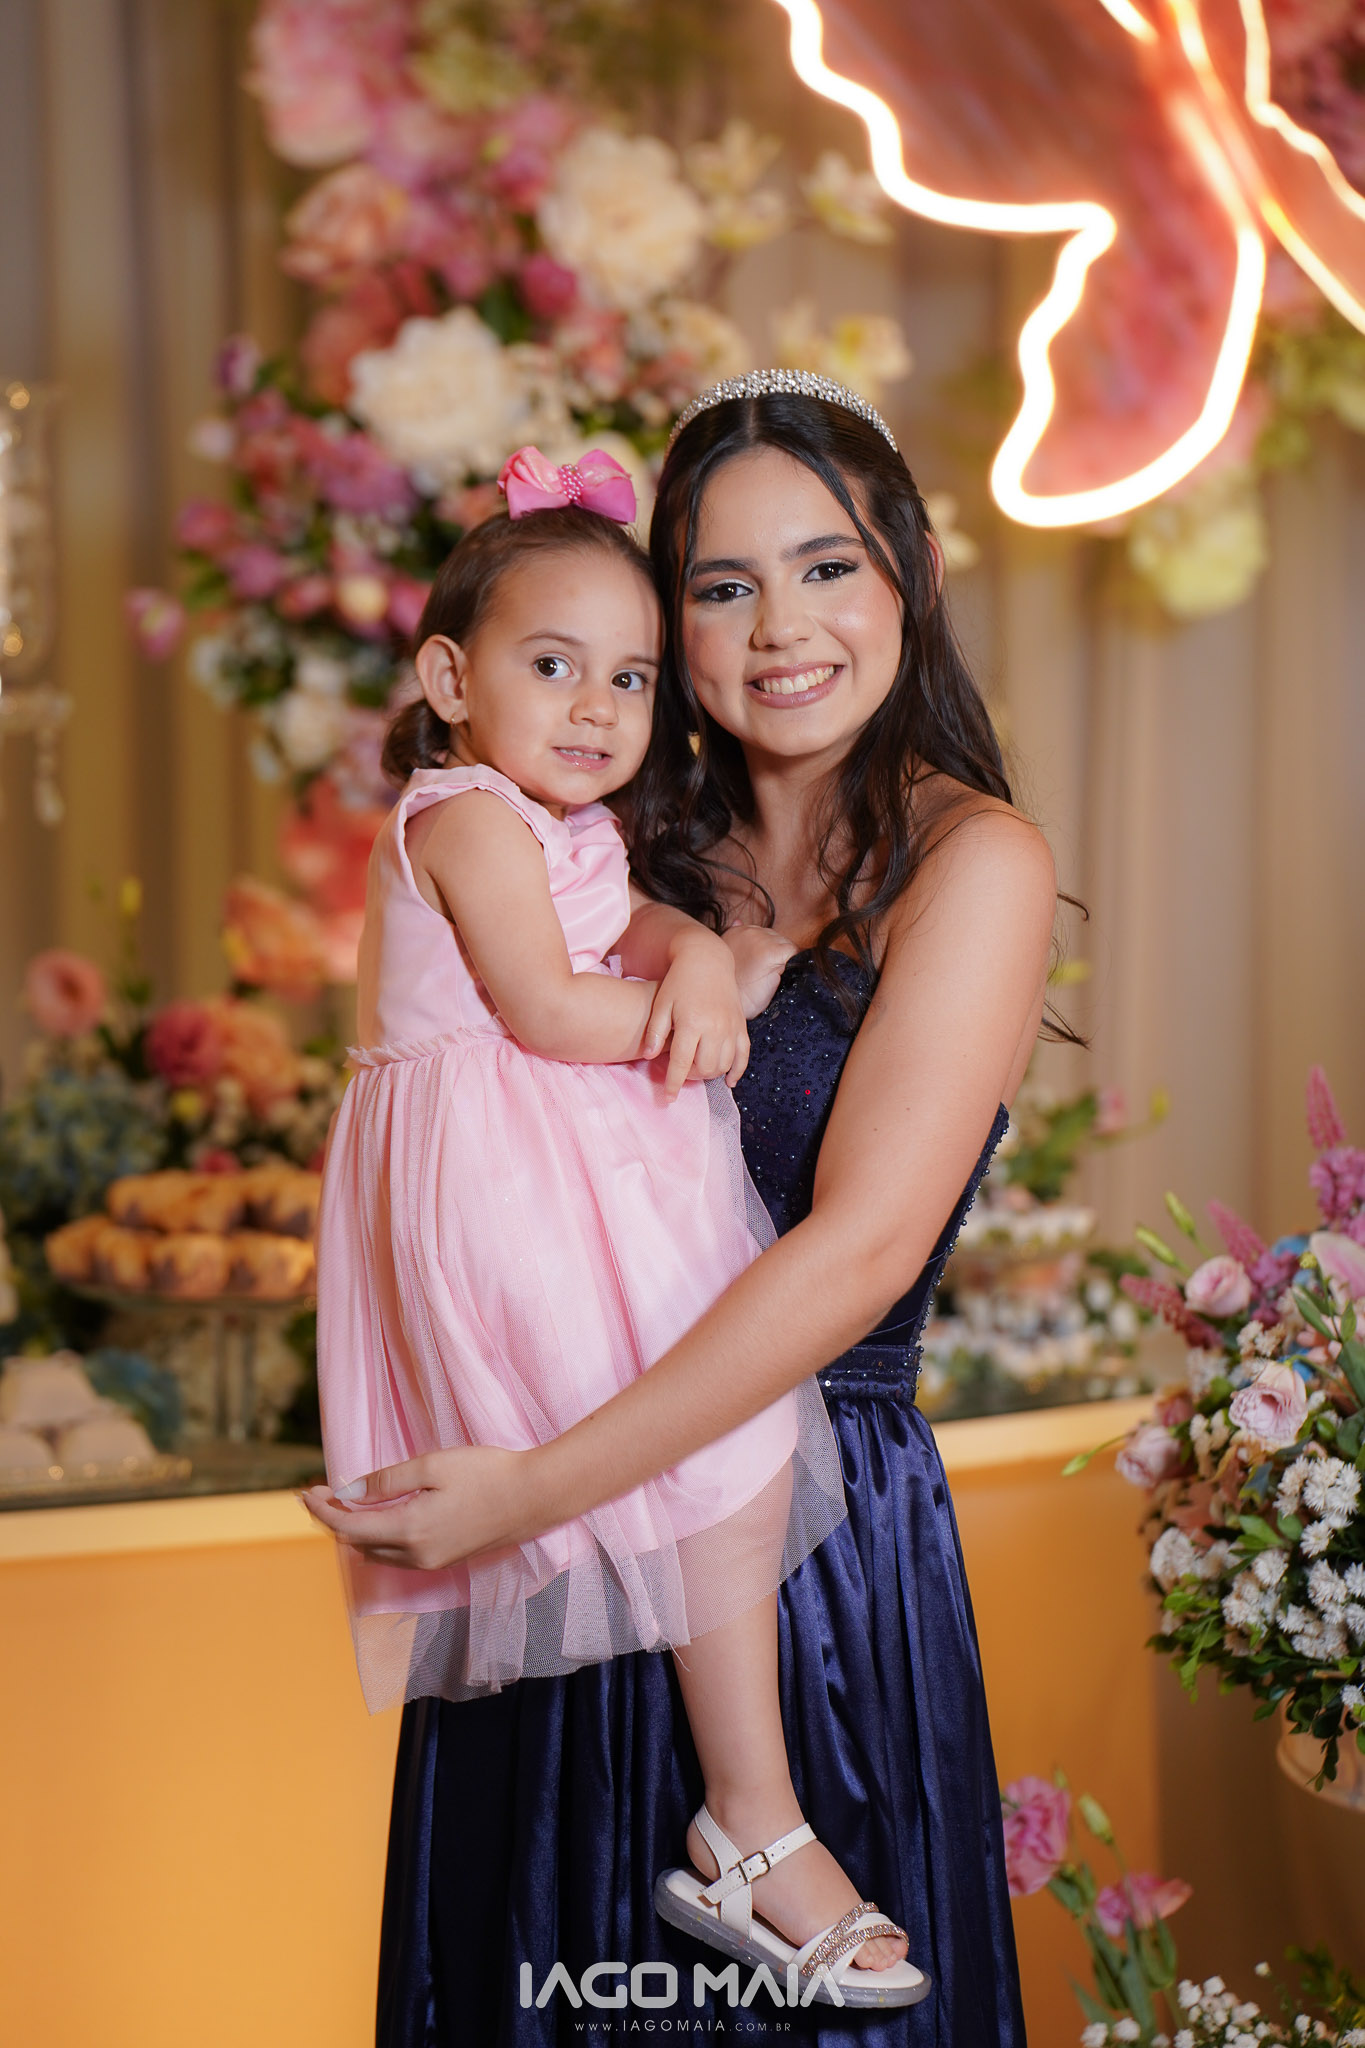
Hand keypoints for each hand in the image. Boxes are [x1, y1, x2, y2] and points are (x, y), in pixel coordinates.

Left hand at [299, 1444, 528, 1570]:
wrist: (535, 1497)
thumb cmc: (487, 1473)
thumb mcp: (432, 1465)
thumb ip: (387, 1481)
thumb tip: (347, 1492)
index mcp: (409, 1531)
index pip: (348, 1527)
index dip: (322, 1510)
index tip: (306, 1491)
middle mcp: (416, 1555)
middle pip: (358, 1544)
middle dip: (335, 1520)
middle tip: (322, 1493)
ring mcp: (432, 1562)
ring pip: (377, 1553)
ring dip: (356, 1531)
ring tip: (346, 1503)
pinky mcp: (445, 1560)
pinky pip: (398, 1555)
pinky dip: (379, 1537)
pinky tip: (380, 1516)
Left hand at [642, 929, 748, 1097]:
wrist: (708, 959)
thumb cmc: (679, 980)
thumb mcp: (661, 1003)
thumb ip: (655, 1031)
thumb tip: (648, 1057)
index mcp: (692, 1023)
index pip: (680, 1063)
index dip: (673, 1084)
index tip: (667, 1099)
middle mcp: (714, 1028)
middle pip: (704, 1069)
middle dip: (690, 1077)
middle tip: (680, 1072)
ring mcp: (731, 1028)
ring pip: (723, 1066)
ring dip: (709, 1074)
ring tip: (696, 1069)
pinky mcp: (741, 1026)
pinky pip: (743, 1056)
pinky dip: (736, 1071)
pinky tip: (728, 1081)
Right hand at [721, 925, 798, 1017]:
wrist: (725, 1009)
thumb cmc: (729, 989)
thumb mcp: (728, 960)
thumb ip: (736, 941)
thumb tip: (738, 921)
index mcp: (736, 931)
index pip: (764, 935)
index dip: (767, 953)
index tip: (759, 968)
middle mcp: (749, 931)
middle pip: (778, 938)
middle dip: (777, 956)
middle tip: (762, 977)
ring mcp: (762, 940)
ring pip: (787, 946)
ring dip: (784, 962)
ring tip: (767, 979)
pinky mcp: (774, 951)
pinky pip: (795, 953)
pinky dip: (794, 965)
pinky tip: (780, 978)